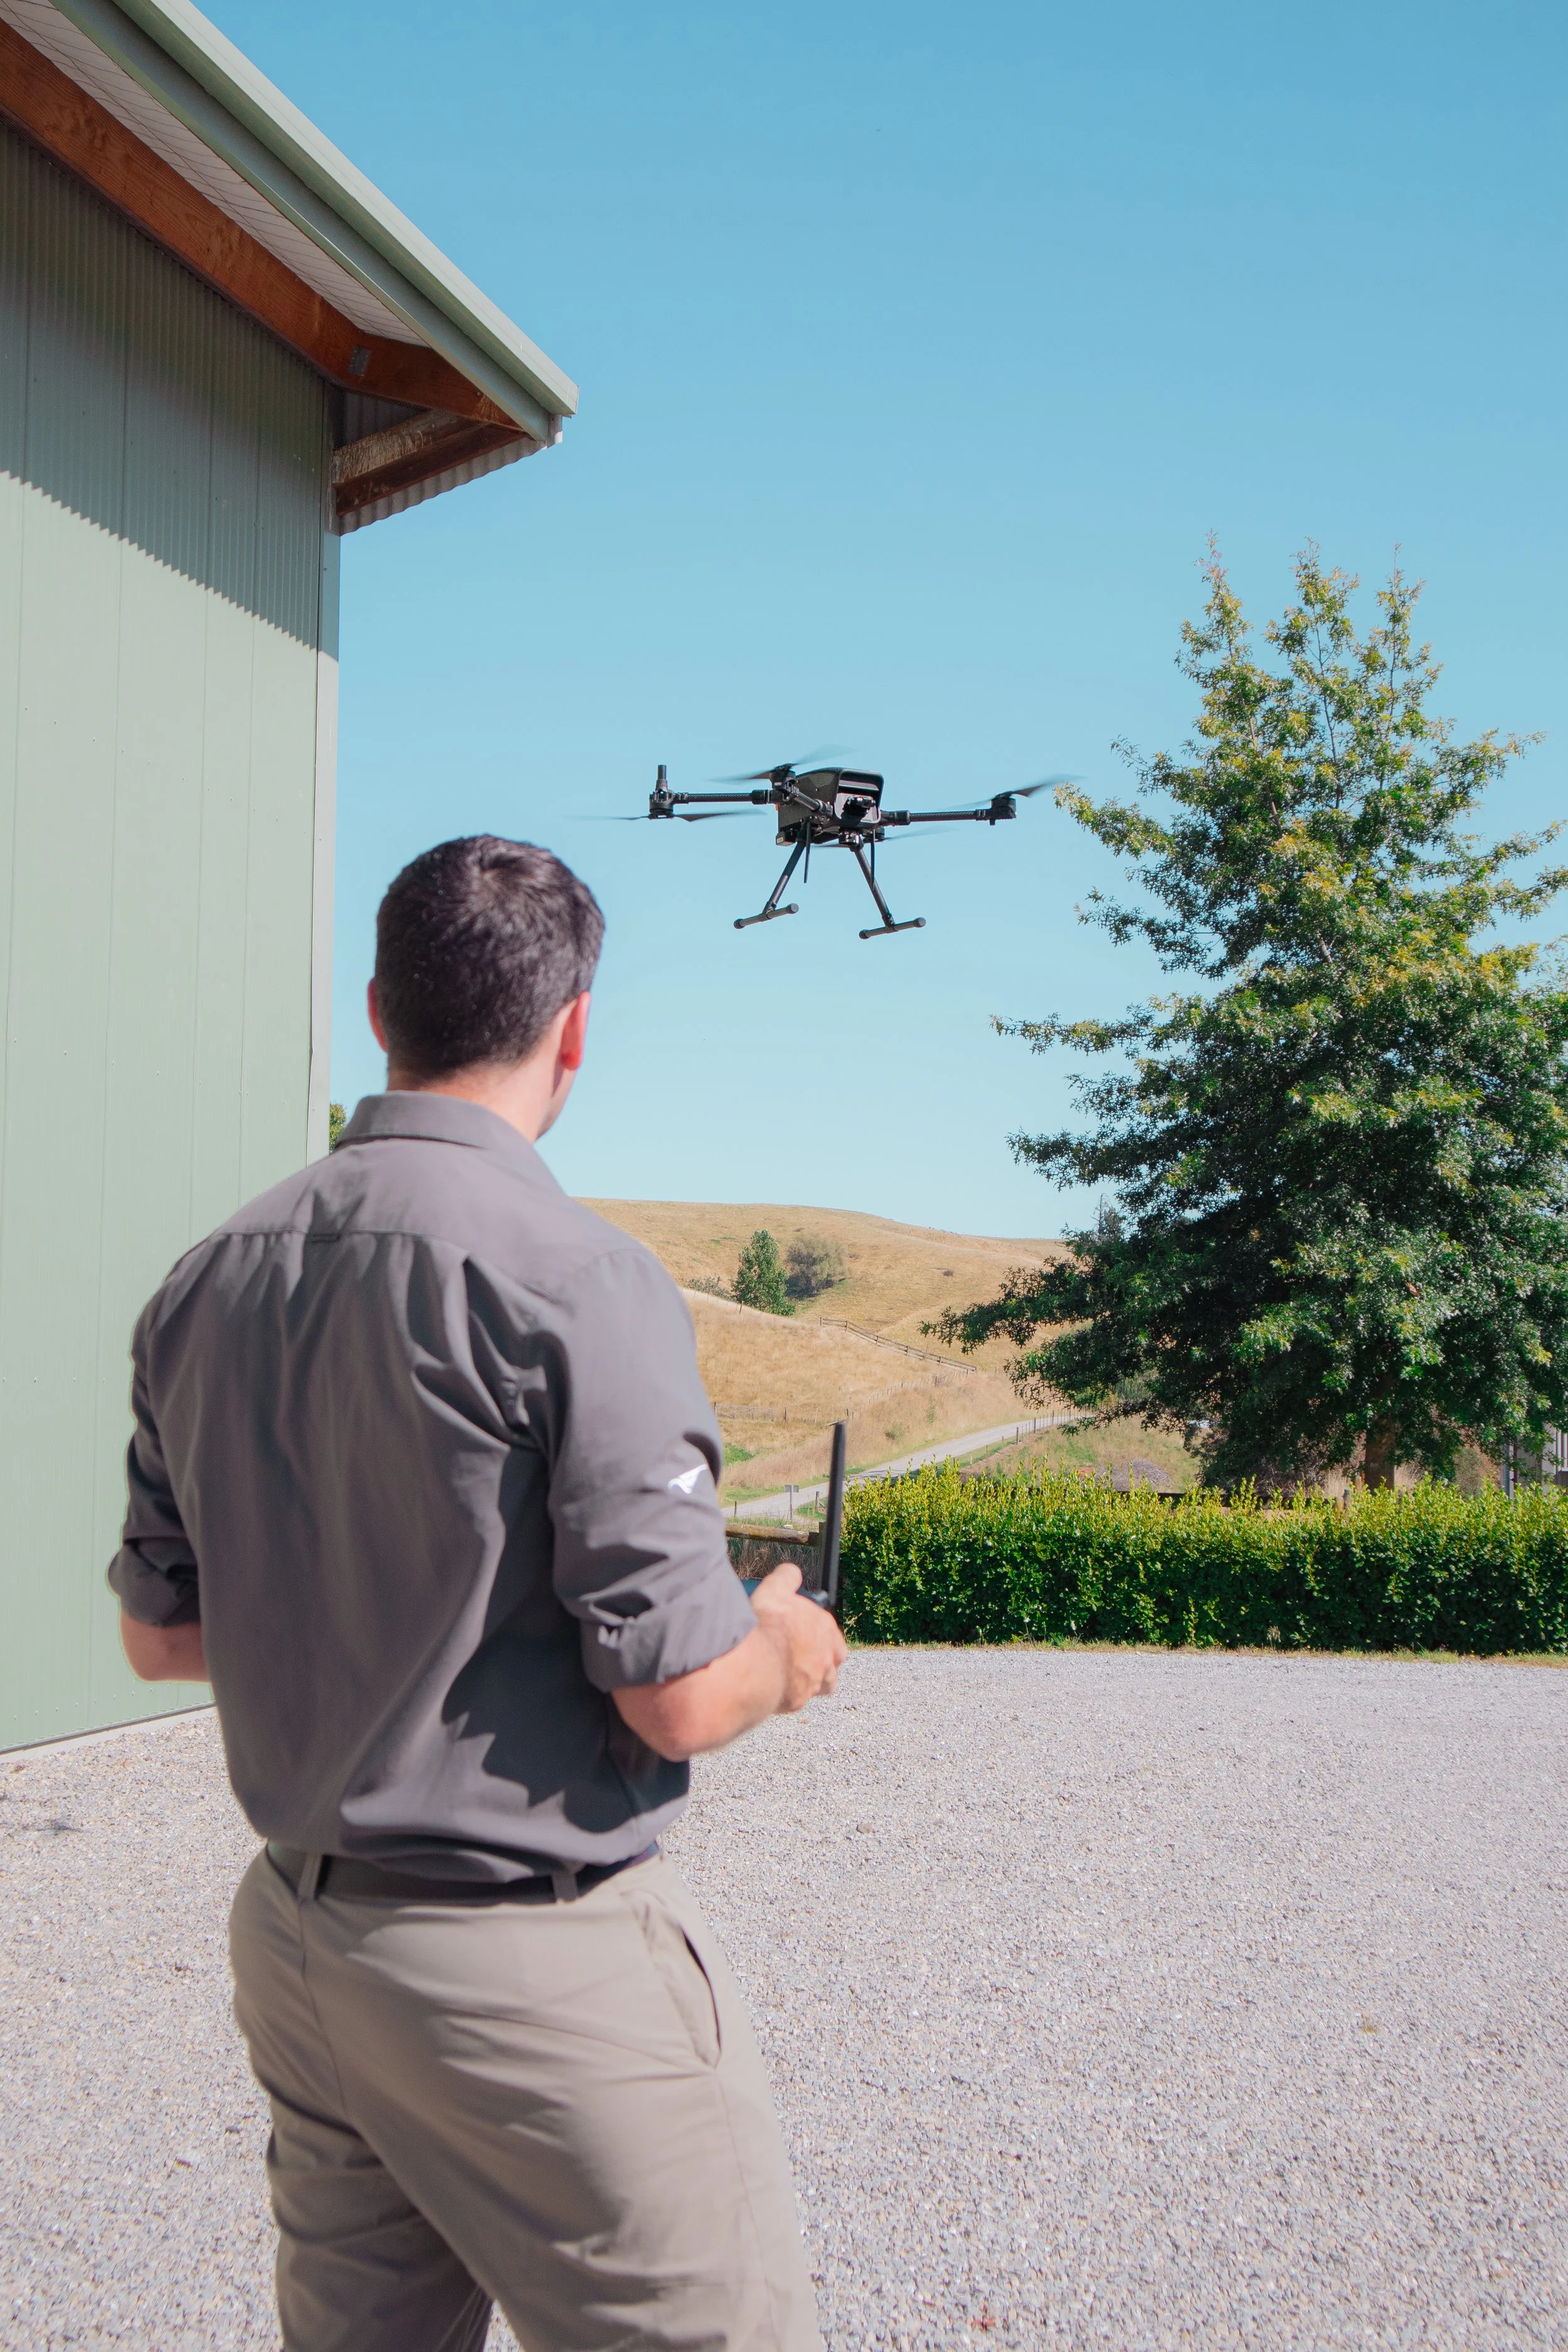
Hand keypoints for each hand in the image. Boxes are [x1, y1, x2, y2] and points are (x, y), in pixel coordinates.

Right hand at [749, 1561, 846, 1712]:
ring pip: (823, 1683)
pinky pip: (799, 1698)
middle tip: (804, 1654)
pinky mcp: (799, 1701)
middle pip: (834, 1660)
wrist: (756, 1666)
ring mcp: (815, 1681)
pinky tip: (776, 1687)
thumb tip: (792, 1572)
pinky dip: (791, 1693)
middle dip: (824, 1658)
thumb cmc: (768, 1627)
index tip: (803, 1630)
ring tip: (792, 1673)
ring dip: (812, 1678)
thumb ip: (786, 1579)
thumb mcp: (774, 1590)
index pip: (831, 1631)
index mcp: (824, 1628)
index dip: (817, 1631)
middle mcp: (826, 1657)